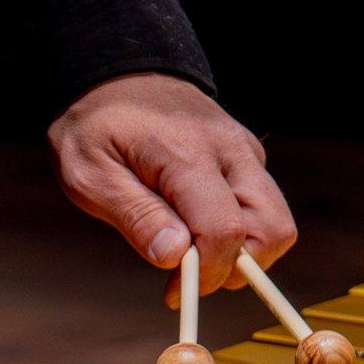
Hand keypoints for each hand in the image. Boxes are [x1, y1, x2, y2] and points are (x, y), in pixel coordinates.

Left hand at [47, 72, 297, 306]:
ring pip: (275, 222)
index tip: (173, 292)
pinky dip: (239, 231)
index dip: (206, 275)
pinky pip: (262, 207)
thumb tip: (176, 257)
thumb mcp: (88, 174)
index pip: (224, 231)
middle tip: (191, 276)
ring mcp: (245, 151)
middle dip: (238, 269)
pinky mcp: (248, 156)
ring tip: (192, 251)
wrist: (117, 71)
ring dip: (243, 253)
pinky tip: (195, 224)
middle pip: (271, 229)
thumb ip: (134, 215)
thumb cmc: (95, 126)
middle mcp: (230, 149)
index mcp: (188, 153)